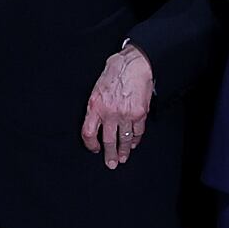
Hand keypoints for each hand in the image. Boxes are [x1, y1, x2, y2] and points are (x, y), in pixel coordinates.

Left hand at [81, 43, 152, 167]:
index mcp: (95, 106)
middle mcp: (109, 113)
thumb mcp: (97, 88)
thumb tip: (96, 121)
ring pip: (124, 140)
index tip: (95, 149)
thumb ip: (96, 106)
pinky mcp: (139, 114)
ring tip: (124, 157)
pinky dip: (136, 140)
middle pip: (108, 141)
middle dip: (110, 155)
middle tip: (111, 164)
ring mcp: (125, 115)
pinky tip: (134, 143)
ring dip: (124, 151)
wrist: (135, 63)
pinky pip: (137, 132)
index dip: (91, 145)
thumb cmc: (115, 71)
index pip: (88, 133)